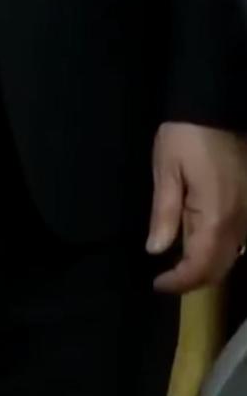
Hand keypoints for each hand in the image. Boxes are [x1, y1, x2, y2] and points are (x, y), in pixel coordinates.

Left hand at [147, 122, 246, 292]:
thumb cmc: (186, 138)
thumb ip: (164, 214)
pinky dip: (221, 251)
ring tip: (179, 266)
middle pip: (221, 267)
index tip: (157, 285)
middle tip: (165, 280)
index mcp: (217, 218)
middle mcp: (241, 223)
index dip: (179, 282)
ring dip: (208, 267)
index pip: (201, 266)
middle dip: (193, 279)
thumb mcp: (166, 172)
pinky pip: (240, 240)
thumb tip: (156, 250)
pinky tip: (200, 245)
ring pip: (233, 256)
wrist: (218, 111)